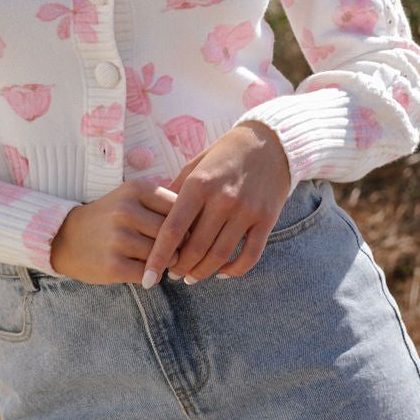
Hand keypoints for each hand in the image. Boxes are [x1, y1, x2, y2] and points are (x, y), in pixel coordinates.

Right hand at [50, 178, 177, 285]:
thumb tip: (202, 223)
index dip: (187, 223)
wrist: (66, 238)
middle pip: (174, 234)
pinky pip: (149, 274)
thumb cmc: (110, 218)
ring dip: (163, 262)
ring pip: (162, 255)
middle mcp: (126, 210)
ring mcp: (118, 238)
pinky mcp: (112, 265)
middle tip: (171, 251)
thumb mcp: (132, 198)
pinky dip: (150, 275)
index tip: (184, 232)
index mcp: (136, 189)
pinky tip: (140, 270)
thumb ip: (165, 204)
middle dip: (177, 246)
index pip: (179, 208)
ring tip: (153, 259)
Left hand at [142, 122, 290, 287]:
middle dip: (180, 268)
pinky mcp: (267, 219)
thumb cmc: (225, 154)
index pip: (173, 230)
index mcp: (199, 184)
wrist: (269, 141)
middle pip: (195, 249)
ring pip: (220, 256)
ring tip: (192, 277)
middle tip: (173, 275)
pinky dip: (234, 270)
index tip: (149, 277)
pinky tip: (222, 272)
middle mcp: (223, 199)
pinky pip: (250, 256)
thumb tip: (152, 218)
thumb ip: (175, 191)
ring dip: (203, 272)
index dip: (159, 258)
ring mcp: (247, 210)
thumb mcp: (195, 165)